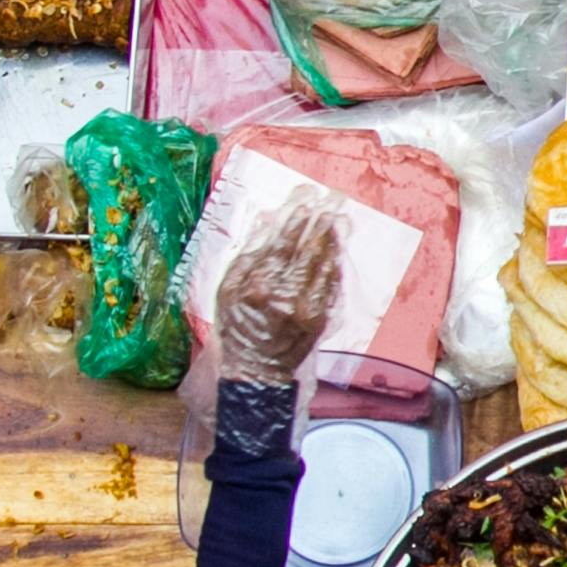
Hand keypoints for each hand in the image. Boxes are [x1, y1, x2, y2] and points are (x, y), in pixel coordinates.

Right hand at [212, 198, 344, 382]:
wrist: (255, 368)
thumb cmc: (235, 326)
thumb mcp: (226, 291)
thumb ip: (247, 256)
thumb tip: (267, 223)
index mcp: (258, 287)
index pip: (281, 244)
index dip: (295, 220)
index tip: (305, 199)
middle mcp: (286, 296)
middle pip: (308, 251)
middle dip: (321, 222)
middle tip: (332, 198)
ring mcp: (308, 309)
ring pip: (325, 266)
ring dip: (334, 239)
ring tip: (340, 216)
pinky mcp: (321, 319)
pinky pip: (331, 285)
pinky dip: (336, 264)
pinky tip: (338, 248)